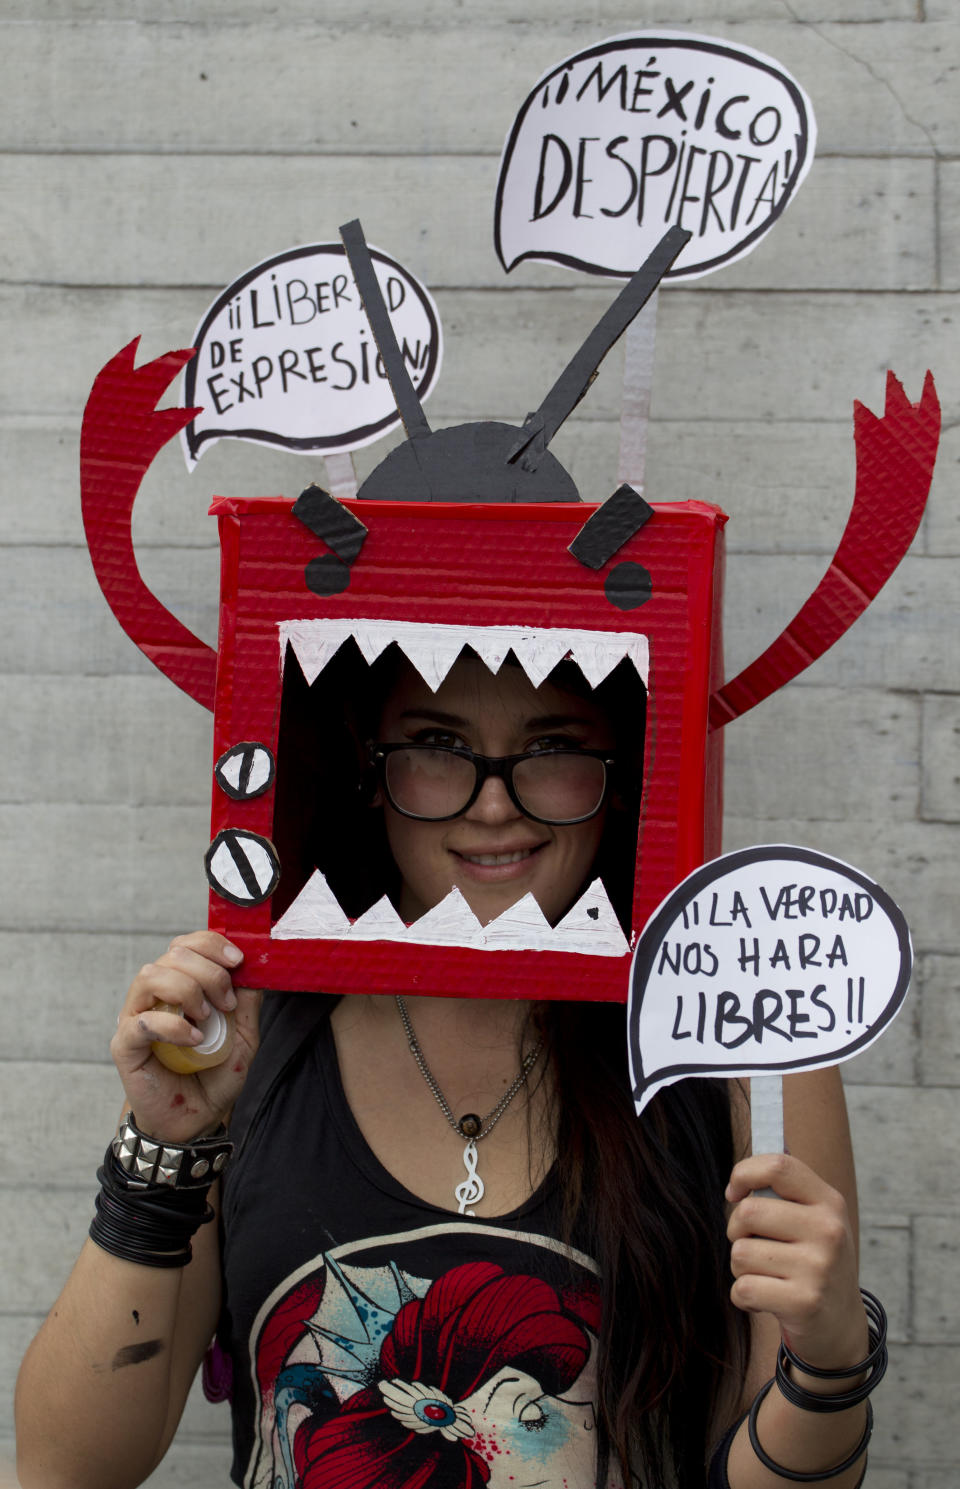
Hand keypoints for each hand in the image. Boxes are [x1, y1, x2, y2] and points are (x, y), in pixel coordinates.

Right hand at [110, 931, 260, 1143]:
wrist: (196, 1120)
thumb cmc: (214, 1076)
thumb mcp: (244, 1036)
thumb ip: (249, 1002)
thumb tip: (257, 967)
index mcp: (180, 985)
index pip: (186, 944)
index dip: (212, 944)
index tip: (238, 961)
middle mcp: (155, 995)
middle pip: (173, 955)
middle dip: (209, 973)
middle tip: (227, 1003)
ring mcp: (136, 1017)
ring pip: (151, 976)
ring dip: (187, 991)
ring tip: (206, 1018)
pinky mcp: (125, 1045)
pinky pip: (141, 1021)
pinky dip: (173, 1026)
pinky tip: (194, 1040)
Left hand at [726, 1153, 867, 1372]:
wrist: (840, 1324)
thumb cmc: (813, 1261)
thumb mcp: (812, 1219)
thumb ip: (783, 1188)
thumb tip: (750, 1158)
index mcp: (829, 1202)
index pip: (778, 1165)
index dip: (744, 1173)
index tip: (735, 1194)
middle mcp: (828, 1230)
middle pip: (748, 1212)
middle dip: (736, 1231)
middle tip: (754, 1246)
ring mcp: (818, 1267)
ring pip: (740, 1253)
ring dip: (741, 1267)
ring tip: (766, 1276)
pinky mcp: (804, 1302)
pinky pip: (743, 1288)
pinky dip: (744, 1296)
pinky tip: (767, 1299)